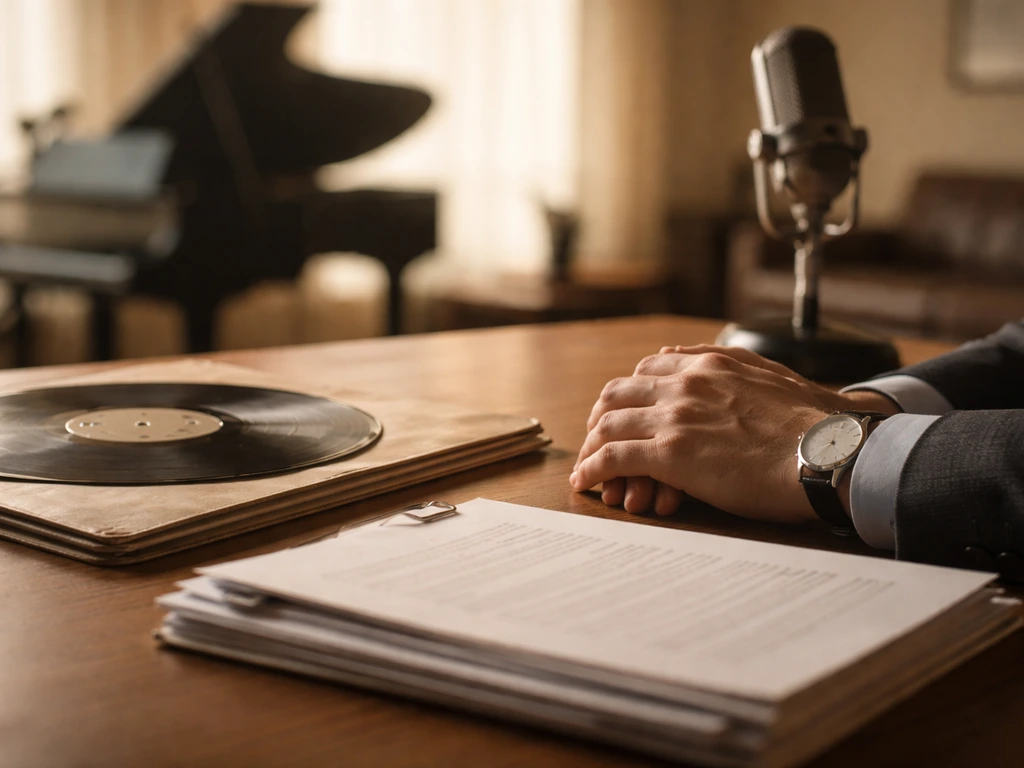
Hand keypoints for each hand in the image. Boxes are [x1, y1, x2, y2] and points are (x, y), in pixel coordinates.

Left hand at [572, 347, 897, 521]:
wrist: (828, 452)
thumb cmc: (811, 423)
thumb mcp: (768, 373)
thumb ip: (723, 362)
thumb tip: (684, 354)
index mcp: (708, 365)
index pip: (647, 369)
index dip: (630, 392)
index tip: (625, 411)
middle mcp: (684, 385)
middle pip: (618, 394)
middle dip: (601, 417)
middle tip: (596, 440)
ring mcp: (674, 418)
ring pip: (608, 425)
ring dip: (590, 447)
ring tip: (585, 467)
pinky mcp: (669, 455)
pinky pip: (612, 458)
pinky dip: (591, 469)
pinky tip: (585, 482)